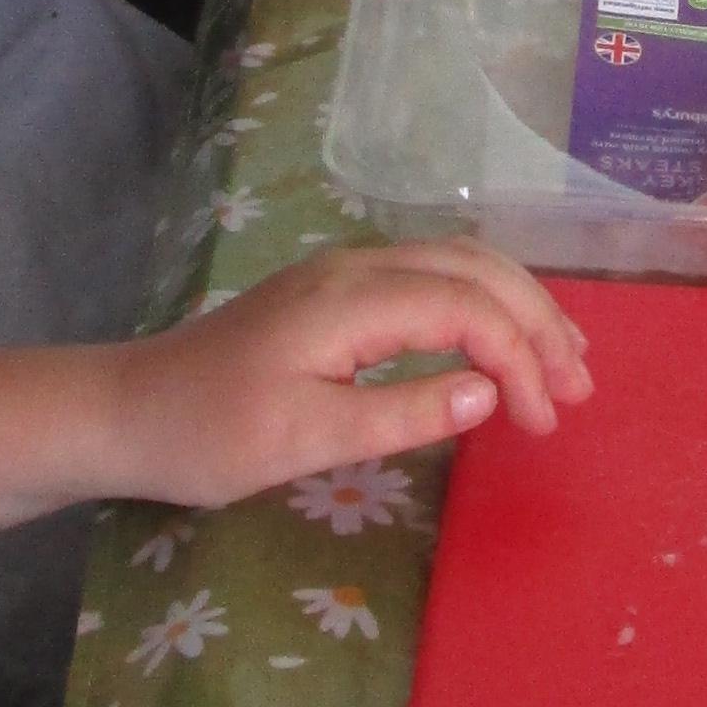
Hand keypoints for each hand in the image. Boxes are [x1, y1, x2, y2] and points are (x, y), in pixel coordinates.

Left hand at [110, 241, 592, 499]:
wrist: (126, 412)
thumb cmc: (208, 435)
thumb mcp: (304, 440)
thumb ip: (400, 415)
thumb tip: (486, 395)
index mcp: (350, 299)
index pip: (468, 309)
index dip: (520, 360)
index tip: (545, 424)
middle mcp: (355, 268)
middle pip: (477, 269)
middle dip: (539, 323)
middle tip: (580, 390)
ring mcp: (345, 275)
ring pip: (458, 265)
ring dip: (518, 309)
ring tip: (563, 366)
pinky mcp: (337, 294)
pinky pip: (432, 279)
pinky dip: (482, 307)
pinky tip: (498, 348)